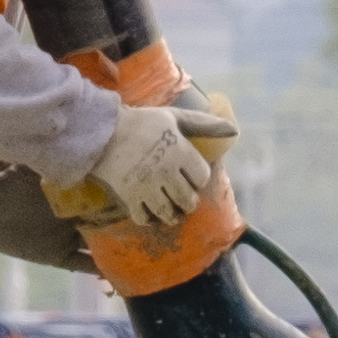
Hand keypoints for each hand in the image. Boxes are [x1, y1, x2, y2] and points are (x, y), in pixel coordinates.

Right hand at [77, 87, 215, 232]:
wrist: (102, 131)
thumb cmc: (141, 122)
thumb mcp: (174, 118)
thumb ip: (204, 124)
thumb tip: (235, 130)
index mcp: (180, 152)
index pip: (202, 177)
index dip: (198, 178)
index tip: (190, 175)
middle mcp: (167, 172)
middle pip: (188, 200)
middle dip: (188, 201)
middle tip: (182, 198)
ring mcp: (148, 187)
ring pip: (168, 213)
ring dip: (171, 215)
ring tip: (170, 212)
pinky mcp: (129, 197)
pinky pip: (144, 218)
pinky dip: (149, 219)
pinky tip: (149, 213)